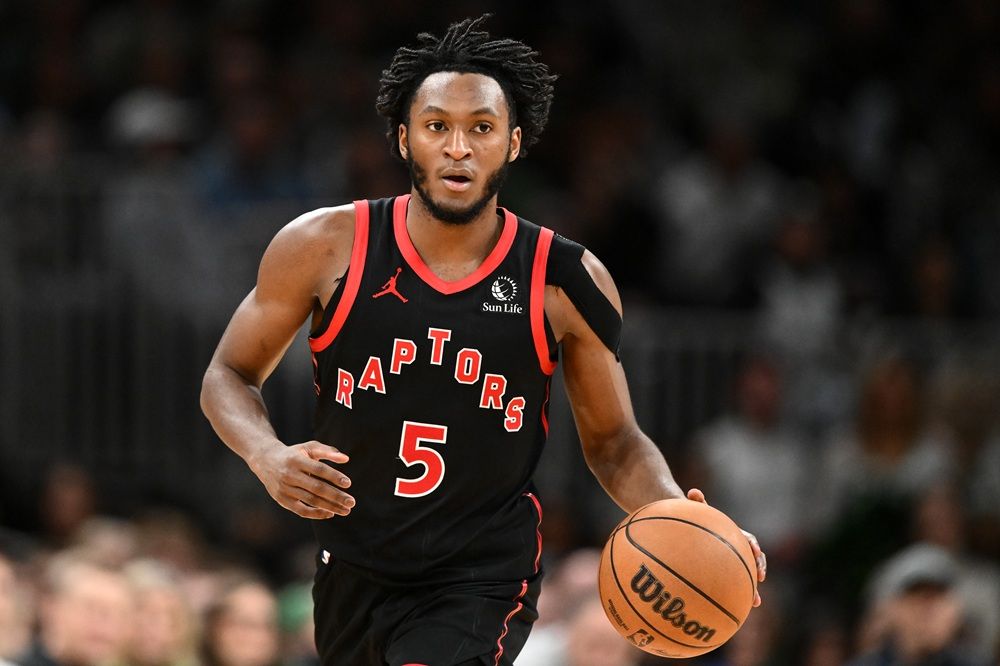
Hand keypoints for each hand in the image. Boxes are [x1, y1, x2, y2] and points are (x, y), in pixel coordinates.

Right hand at [250, 440, 354, 518]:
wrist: (265, 460)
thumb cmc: (294, 454)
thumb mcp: (308, 447)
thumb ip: (328, 451)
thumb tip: (346, 459)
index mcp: (297, 460)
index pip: (319, 469)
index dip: (334, 476)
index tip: (348, 484)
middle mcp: (289, 475)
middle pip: (317, 488)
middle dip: (336, 496)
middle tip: (352, 502)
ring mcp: (285, 489)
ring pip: (311, 501)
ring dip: (330, 507)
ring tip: (346, 510)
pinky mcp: (282, 500)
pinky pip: (301, 511)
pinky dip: (316, 514)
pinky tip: (330, 513)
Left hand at [686, 488, 765, 606]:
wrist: (694, 534)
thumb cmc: (696, 523)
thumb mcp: (696, 512)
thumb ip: (696, 502)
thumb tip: (692, 490)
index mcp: (735, 536)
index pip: (748, 539)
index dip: (752, 545)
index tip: (754, 550)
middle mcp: (739, 550)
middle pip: (754, 560)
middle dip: (759, 568)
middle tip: (761, 575)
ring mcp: (735, 563)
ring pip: (748, 576)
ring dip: (754, 588)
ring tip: (755, 601)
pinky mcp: (729, 575)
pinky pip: (737, 587)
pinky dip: (740, 597)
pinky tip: (740, 610)